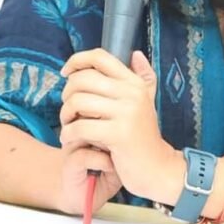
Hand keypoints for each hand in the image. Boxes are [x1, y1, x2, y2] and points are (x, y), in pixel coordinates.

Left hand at [59, 49, 182, 203]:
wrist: (157, 168)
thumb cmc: (145, 137)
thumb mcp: (147, 102)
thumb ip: (143, 77)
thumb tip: (136, 54)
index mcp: (135, 83)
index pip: (100, 57)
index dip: (77, 60)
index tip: (65, 73)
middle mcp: (132, 93)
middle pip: (83, 79)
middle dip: (66, 93)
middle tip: (68, 110)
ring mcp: (126, 113)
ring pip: (78, 101)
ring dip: (65, 115)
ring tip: (68, 125)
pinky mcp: (118, 134)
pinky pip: (80, 127)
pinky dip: (68, 134)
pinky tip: (69, 140)